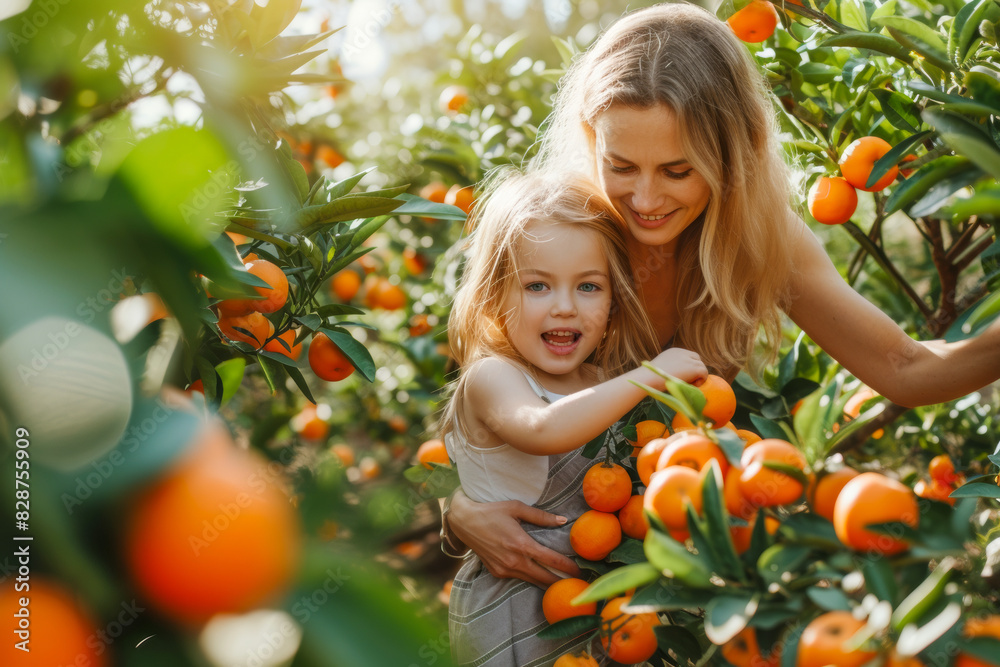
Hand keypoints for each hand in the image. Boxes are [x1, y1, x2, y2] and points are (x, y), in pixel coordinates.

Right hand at [447, 489, 581, 586]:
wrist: (464, 522)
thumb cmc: (492, 511)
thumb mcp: (516, 508)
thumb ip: (541, 516)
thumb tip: (563, 520)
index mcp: (521, 544)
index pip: (551, 560)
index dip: (567, 567)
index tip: (579, 571)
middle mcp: (514, 560)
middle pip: (543, 577)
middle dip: (560, 581)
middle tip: (575, 582)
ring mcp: (504, 569)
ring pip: (531, 580)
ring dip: (546, 582)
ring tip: (561, 582)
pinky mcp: (497, 572)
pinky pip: (519, 578)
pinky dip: (530, 578)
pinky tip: (539, 576)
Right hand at [650, 347, 706, 385]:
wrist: (650, 377)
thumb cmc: (650, 377)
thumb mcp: (660, 367)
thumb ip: (670, 366)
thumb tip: (675, 375)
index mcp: (674, 351)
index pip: (689, 356)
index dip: (689, 366)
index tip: (684, 376)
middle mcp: (683, 353)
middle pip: (697, 359)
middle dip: (695, 369)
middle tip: (688, 380)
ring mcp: (689, 360)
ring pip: (701, 366)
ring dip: (697, 376)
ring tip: (688, 384)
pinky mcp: (695, 368)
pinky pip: (704, 373)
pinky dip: (700, 380)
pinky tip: (691, 385)